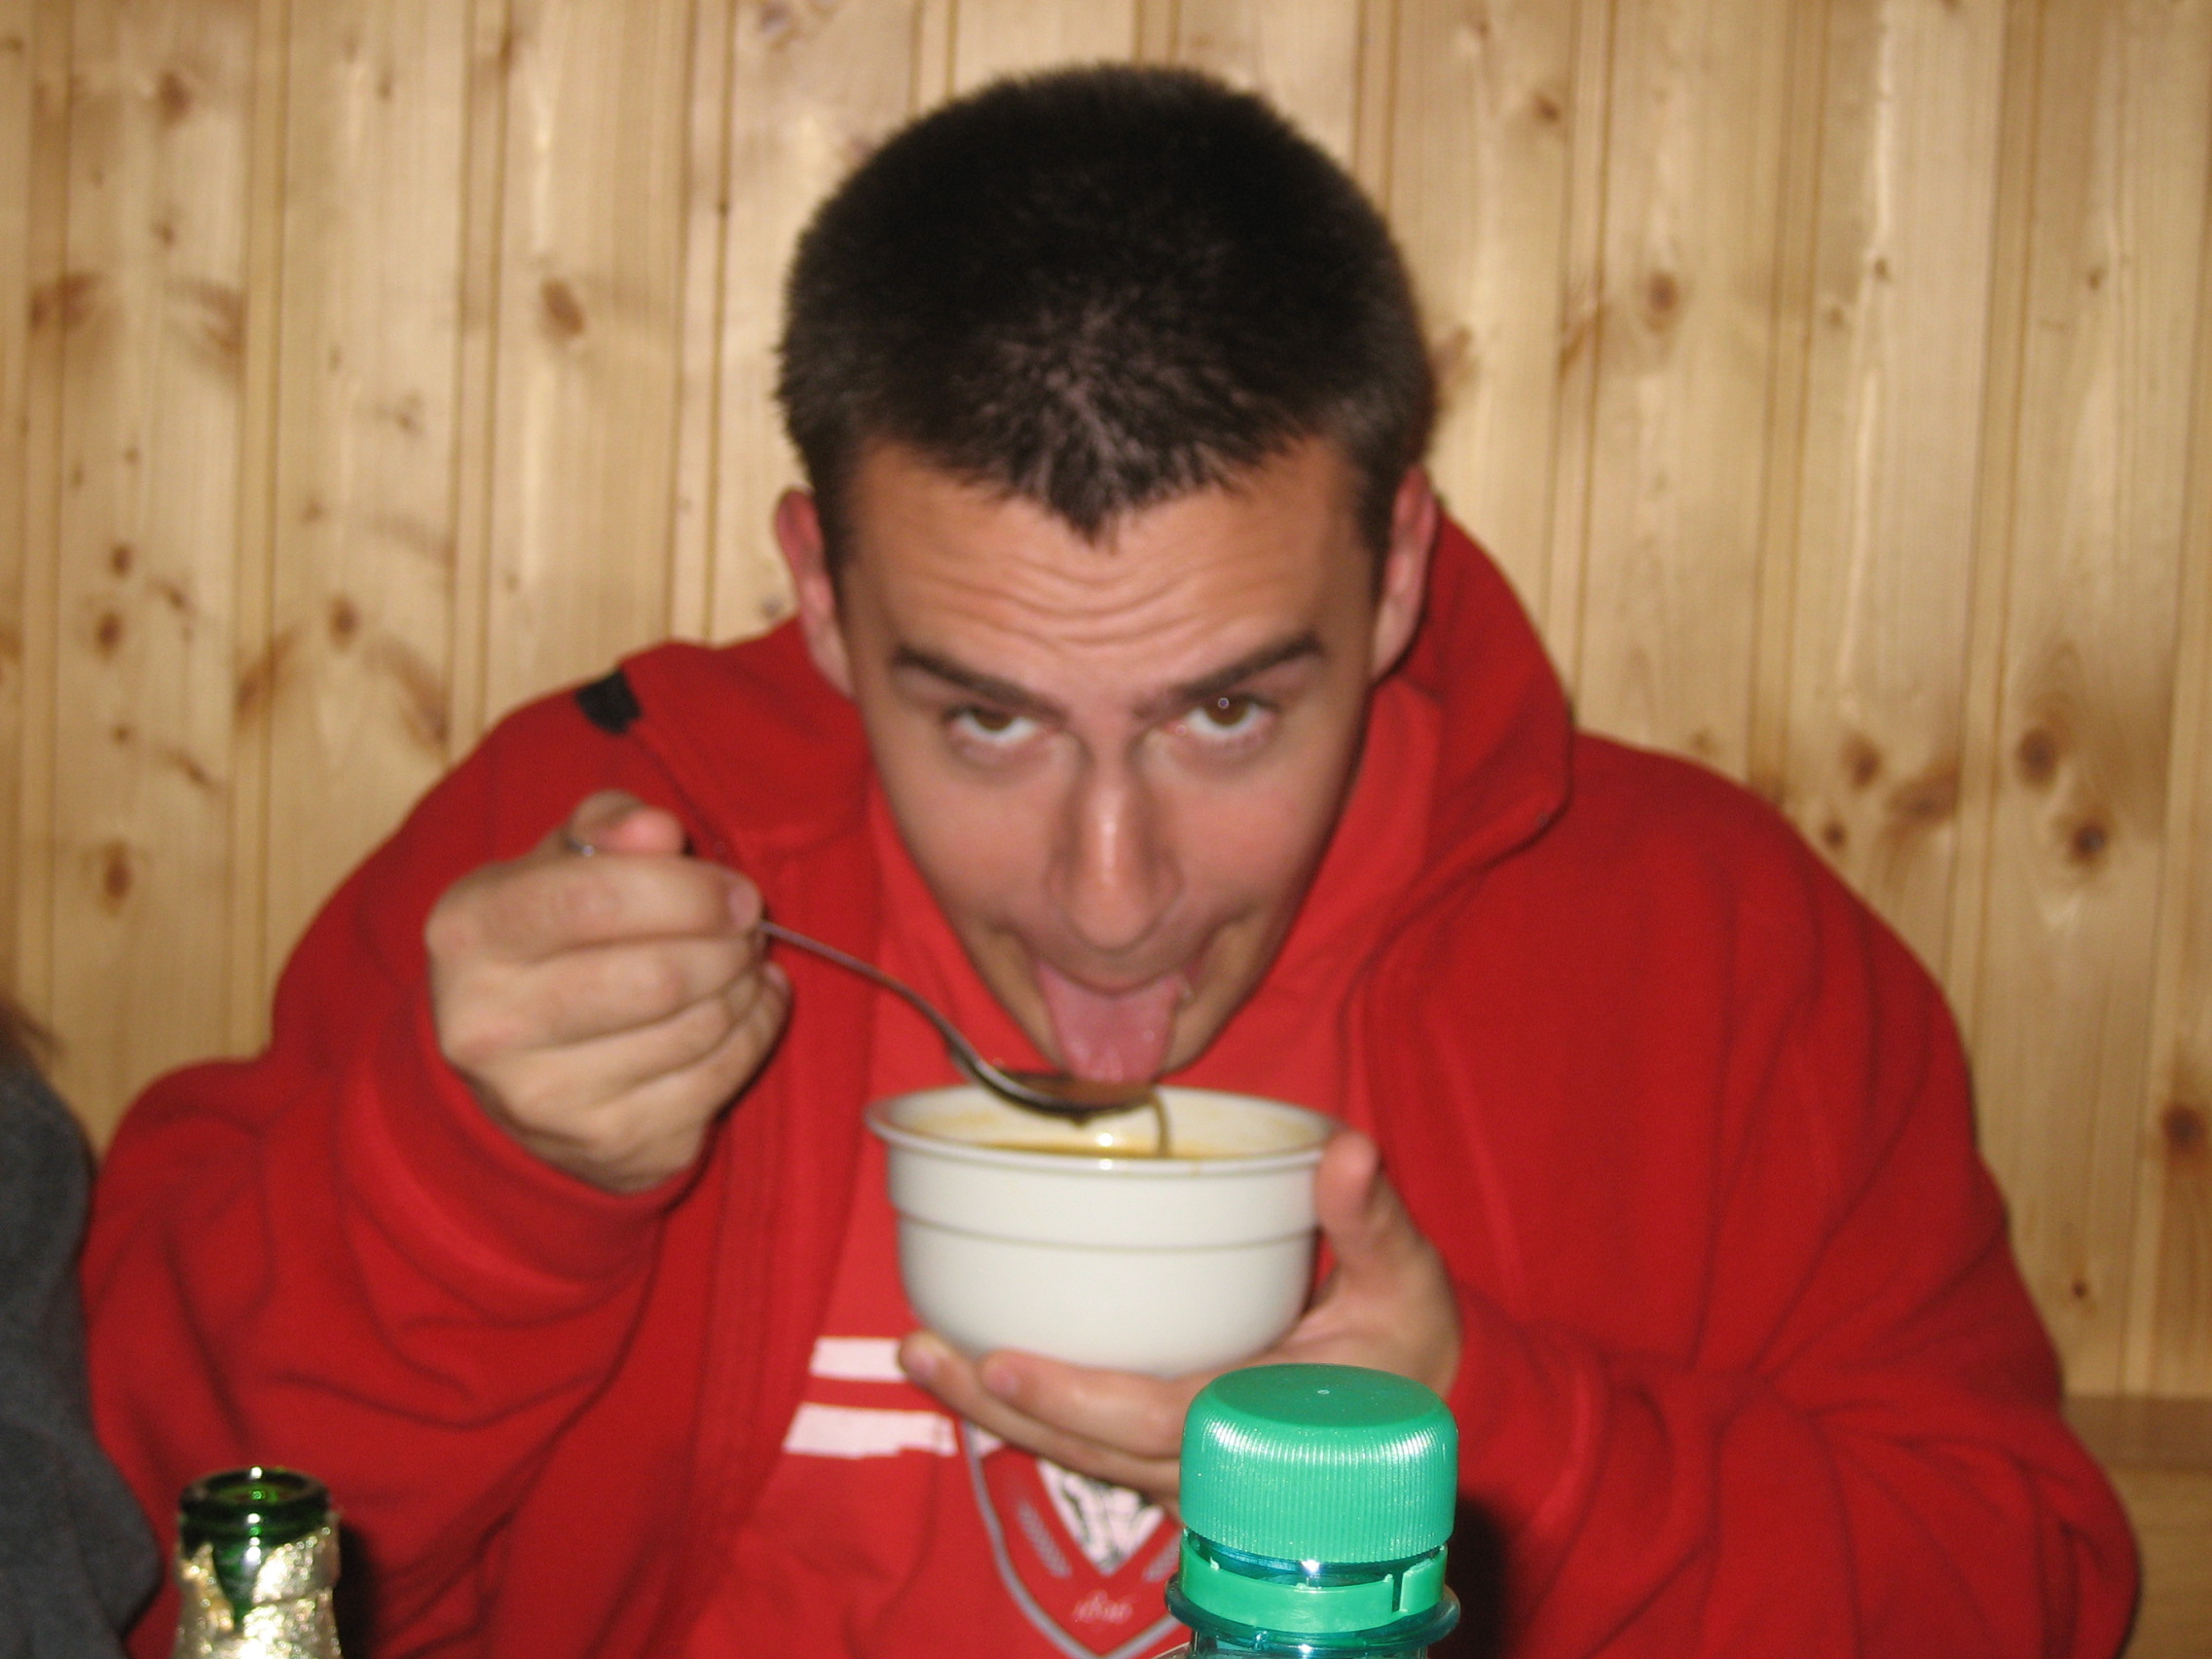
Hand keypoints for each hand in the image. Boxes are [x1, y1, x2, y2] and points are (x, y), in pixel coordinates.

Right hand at [426, 790, 789, 1192]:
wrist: (517, 1067)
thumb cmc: (553, 936)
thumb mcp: (559, 863)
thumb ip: (607, 826)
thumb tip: (658, 830)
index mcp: (469, 933)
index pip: (594, 899)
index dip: (688, 890)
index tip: (735, 891)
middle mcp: (487, 1025)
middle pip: (657, 977)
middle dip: (728, 944)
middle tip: (747, 927)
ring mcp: (542, 1098)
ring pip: (694, 1030)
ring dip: (746, 987)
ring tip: (746, 963)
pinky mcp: (602, 1145)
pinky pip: (715, 1081)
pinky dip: (755, 1034)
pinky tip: (754, 1007)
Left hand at [898, 1128, 1460, 1502]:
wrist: (1445, 1418)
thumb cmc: (1417, 1346)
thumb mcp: (1405, 1277)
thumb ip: (1369, 1218)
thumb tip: (1347, 1150)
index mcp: (1262, 1420)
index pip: (1152, 1423)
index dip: (1074, 1401)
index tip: (1000, 1363)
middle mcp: (1214, 1460)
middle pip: (1087, 1449)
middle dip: (999, 1406)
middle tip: (920, 1350)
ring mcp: (1193, 1470)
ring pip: (1078, 1454)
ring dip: (997, 1411)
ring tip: (923, 1352)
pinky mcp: (1178, 1458)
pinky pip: (1092, 1445)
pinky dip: (1033, 1413)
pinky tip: (975, 1370)